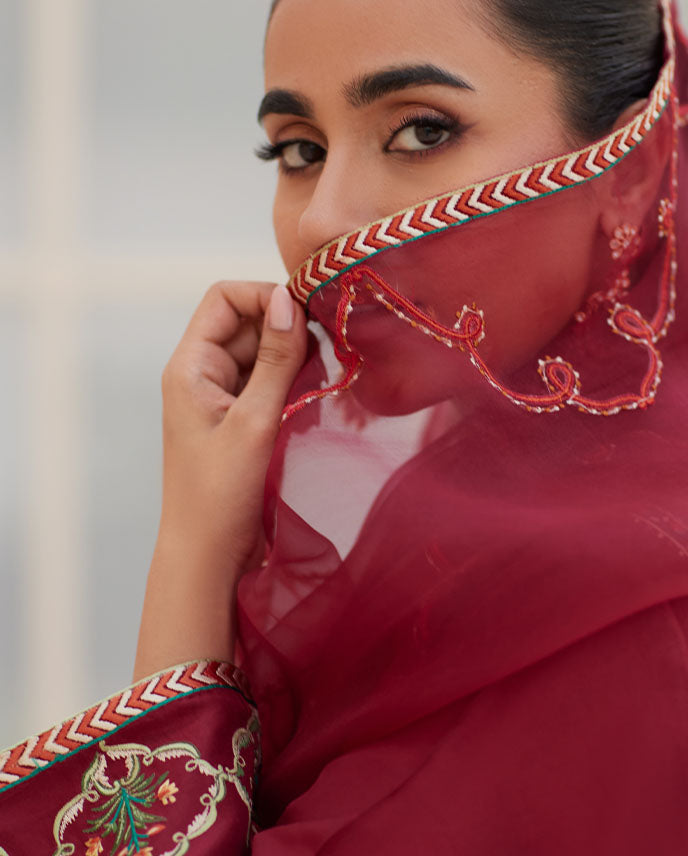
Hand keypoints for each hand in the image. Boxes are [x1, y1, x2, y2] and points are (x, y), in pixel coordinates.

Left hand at [158, 280, 307, 578]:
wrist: (207, 558)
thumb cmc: (220, 496)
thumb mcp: (254, 423)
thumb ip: (275, 361)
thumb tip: (289, 302)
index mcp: (191, 366)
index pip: (226, 298)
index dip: (266, 297)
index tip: (307, 319)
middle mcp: (203, 375)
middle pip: (249, 323)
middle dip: (289, 331)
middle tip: (328, 353)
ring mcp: (223, 398)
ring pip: (266, 354)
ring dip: (297, 360)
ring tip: (322, 382)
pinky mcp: (242, 421)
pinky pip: (272, 385)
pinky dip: (296, 386)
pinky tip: (315, 402)